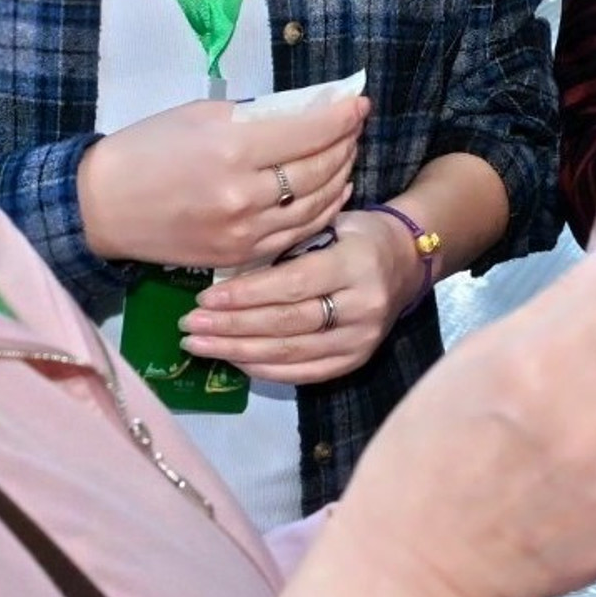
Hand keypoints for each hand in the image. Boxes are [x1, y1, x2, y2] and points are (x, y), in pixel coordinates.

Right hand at [76, 90, 367, 270]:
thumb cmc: (148, 148)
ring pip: (317, 203)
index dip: (342, 115)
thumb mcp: (201, 114)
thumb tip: (310, 107)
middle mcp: (245, 193)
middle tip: (353, 126)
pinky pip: (298, 233)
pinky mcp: (241, 254)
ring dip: (341, 175)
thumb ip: (258, 114)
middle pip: (320, 167)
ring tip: (346, 154)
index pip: (310, 130)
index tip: (358, 102)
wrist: (104, 206)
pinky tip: (333, 192)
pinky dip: (324, 210)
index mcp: (233, 148)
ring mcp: (246, 230)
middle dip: (345, 143)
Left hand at [183, 208, 421, 385]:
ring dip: (237, 352)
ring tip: (199, 345)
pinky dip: (264, 369)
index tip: (204, 298)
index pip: (292, 285)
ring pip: (290, 353)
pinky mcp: (356, 361)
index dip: (246, 295)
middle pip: (286, 324)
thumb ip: (288, 245)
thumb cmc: (358, 236)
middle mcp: (363, 307)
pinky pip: (304, 373)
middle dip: (231, 327)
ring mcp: (362, 340)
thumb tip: (227, 268)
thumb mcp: (330, 223)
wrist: (405, 262)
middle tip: (189, 326)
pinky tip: (232, 360)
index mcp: (355, 264)